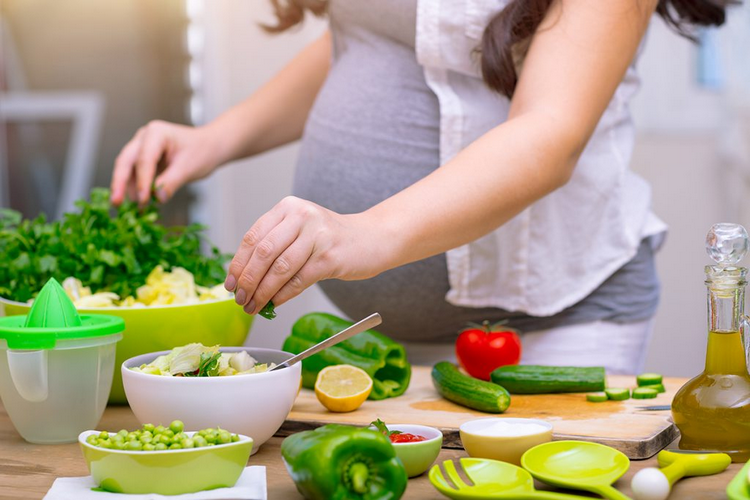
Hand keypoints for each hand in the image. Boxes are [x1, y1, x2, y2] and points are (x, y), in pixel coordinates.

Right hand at [111, 120, 223, 205]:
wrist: (210, 146)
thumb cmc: (202, 152)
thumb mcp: (189, 168)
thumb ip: (171, 182)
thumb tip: (157, 198)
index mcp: (156, 133)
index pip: (144, 159)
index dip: (142, 181)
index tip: (142, 200)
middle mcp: (144, 137)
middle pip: (126, 160)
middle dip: (120, 183)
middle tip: (115, 203)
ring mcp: (142, 146)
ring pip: (126, 167)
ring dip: (125, 187)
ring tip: (125, 207)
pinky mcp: (143, 157)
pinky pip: (134, 173)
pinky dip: (134, 187)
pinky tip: (137, 202)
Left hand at [224, 196, 386, 313]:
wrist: (372, 238)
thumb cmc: (331, 238)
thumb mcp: (300, 229)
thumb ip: (275, 245)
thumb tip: (244, 278)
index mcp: (288, 207)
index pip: (253, 237)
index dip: (238, 263)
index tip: (231, 283)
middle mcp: (301, 216)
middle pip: (263, 253)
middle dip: (248, 280)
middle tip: (240, 299)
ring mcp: (317, 236)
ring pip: (279, 269)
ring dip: (263, 292)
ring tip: (255, 305)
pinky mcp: (329, 257)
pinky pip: (298, 280)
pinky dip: (283, 295)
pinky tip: (275, 303)